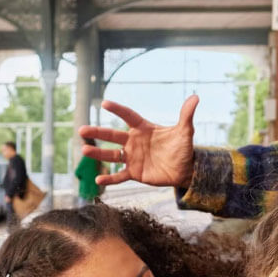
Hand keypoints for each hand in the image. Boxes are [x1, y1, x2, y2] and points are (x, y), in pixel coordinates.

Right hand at [78, 97, 198, 188]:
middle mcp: (134, 142)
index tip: (105, 103)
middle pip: (113, 135)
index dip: (118, 110)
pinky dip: (109, 178)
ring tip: (84, 150)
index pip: (128, 116)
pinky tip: (98, 179)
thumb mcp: (185, 132)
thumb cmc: (183, 149)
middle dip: (97, 133)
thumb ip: (186, 115)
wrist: (185, 170)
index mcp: (144, 129)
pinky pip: (119, 175)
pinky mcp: (135, 172)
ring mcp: (133, 157)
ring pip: (112, 155)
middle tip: (81, 130)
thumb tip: (195, 97)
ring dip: (98, 153)